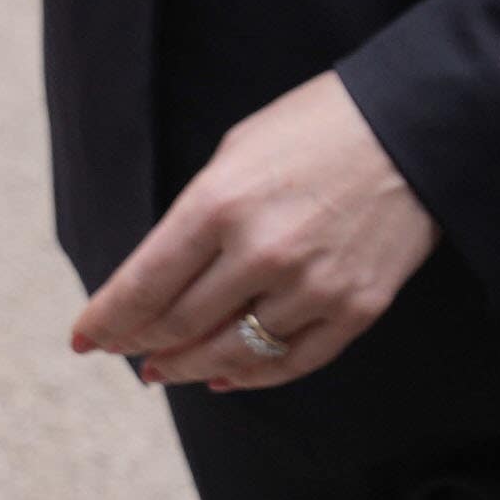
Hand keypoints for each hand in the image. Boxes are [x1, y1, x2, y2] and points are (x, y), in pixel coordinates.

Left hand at [70, 72, 434, 389]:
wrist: (416, 123)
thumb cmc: (318, 127)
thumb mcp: (237, 152)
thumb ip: (194, 218)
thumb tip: (158, 281)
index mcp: (221, 202)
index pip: (142, 286)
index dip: (106, 321)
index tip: (83, 339)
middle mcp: (262, 251)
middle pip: (178, 326)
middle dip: (139, 344)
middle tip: (124, 352)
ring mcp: (314, 285)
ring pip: (231, 354)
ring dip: (187, 367)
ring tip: (165, 370)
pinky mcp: (357, 307)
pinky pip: (292, 362)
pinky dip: (251, 377)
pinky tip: (226, 377)